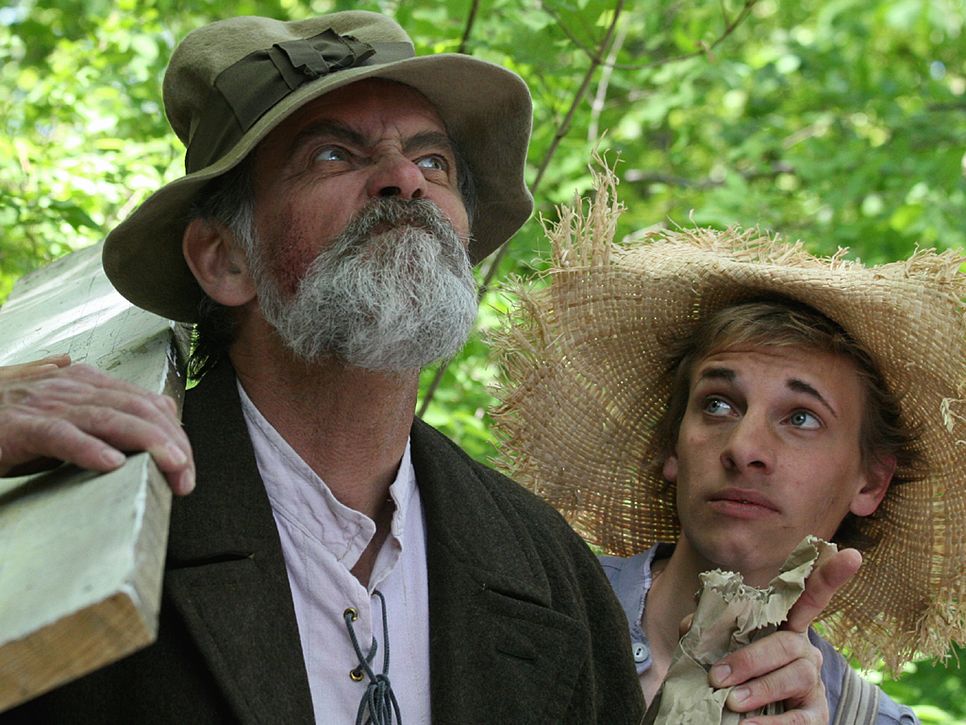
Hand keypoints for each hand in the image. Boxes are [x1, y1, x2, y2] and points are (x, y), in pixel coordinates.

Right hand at [0, 356, 194, 494]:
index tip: (188, 465)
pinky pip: (60, 434)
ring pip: (110, 417)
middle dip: (172, 441)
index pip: (148, 402)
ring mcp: (45, 402)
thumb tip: (152, 420)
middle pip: (139, 409)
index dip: (176, 431)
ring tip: (173, 465)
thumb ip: (103, 415)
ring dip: (149, 442)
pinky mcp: (19, 426)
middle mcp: (71, 386)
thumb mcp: (63, 417)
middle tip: (187, 476)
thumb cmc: (9, 423)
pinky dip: (88, 448)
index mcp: (86, 382)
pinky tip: (111, 464)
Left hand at [707, 548, 862, 723]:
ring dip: (760, 688)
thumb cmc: (728, 676)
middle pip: (788, 644)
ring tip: (731, 702)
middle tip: (717, 677)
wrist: (735, 716)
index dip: (827, 576)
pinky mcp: (816, 715)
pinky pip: (802, 718)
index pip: (807, 598)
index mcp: (783, 627)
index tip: (850, 553)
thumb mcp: (715, 649)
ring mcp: (813, 684)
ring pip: (796, 676)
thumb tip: (691, 626)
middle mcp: (804, 651)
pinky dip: (773, 723)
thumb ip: (706, 632)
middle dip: (750, 659)